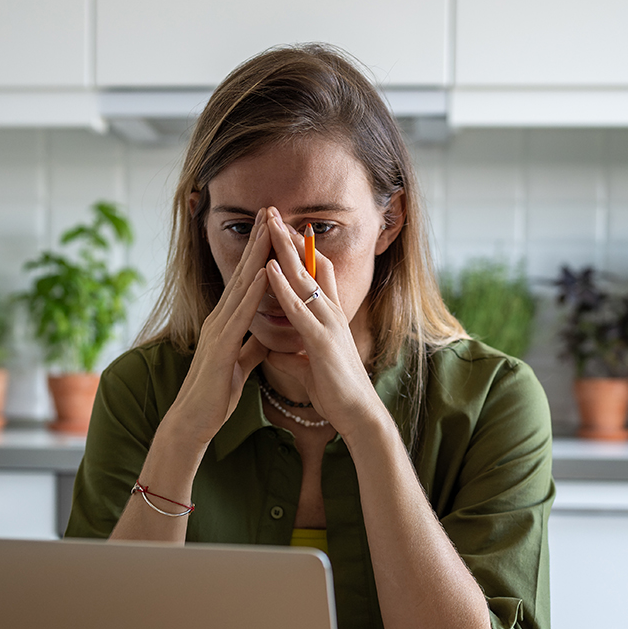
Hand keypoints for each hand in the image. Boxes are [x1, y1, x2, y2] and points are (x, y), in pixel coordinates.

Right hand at [164, 209, 271, 446]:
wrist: (194, 421)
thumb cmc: (215, 394)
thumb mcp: (240, 363)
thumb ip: (251, 346)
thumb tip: (264, 335)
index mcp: (225, 322)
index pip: (246, 281)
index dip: (258, 253)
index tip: (271, 227)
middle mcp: (220, 319)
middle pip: (242, 273)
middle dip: (257, 240)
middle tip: (270, 208)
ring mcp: (218, 331)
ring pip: (241, 286)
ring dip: (256, 255)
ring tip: (269, 227)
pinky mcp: (221, 347)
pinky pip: (241, 315)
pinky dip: (255, 292)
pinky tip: (266, 273)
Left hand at [260, 208, 383, 436]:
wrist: (358, 416)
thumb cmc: (337, 394)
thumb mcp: (311, 369)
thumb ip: (295, 356)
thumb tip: (277, 353)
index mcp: (330, 319)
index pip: (316, 276)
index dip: (301, 252)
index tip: (284, 232)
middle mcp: (332, 314)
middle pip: (310, 266)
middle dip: (291, 239)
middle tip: (273, 213)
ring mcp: (329, 325)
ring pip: (304, 279)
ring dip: (285, 251)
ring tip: (269, 225)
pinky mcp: (322, 341)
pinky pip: (298, 308)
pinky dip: (282, 286)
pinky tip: (268, 267)